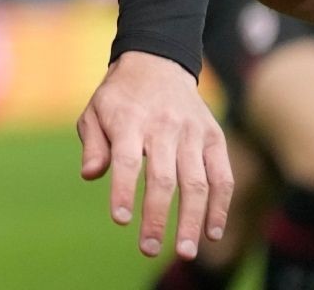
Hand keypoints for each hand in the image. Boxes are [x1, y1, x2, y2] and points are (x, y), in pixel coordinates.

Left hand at [76, 50, 231, 260]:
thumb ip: (93, 144)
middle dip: (157, 217)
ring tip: (183, 251)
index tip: (121, 221)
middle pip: (163, 178)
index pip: (126, 160)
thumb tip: (91, 175)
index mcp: (129, 119)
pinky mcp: (214, 137)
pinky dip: (220, 207)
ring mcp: (192, 132)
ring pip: (196, 183)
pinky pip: (222, 177)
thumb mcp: (95, 110)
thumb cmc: (121, 96)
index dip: (123, 191)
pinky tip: (212, 234)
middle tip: (148, 248)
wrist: (158, 61)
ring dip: (191, 220)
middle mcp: (163, 126)